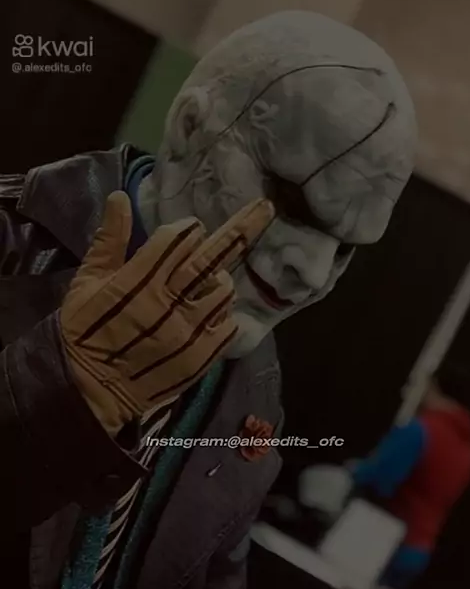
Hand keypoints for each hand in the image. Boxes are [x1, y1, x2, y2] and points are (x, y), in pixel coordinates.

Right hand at [61, 192, 273, 434]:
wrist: (92, 391)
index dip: (188, 229)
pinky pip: (229, 324)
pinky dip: (224, 314)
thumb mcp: (86, 282)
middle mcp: (167, 303)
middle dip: (241, 229)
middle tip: (265, 207)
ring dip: (219, 278)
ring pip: (223, 289)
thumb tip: (121, 197)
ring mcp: (188, 331)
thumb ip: (108, 241)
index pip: (178, 239)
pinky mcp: (201, 357)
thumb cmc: (85, 331)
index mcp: (137, 281)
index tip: (189, 228)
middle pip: (211, 258)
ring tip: (206, 282)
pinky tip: (208, 314)